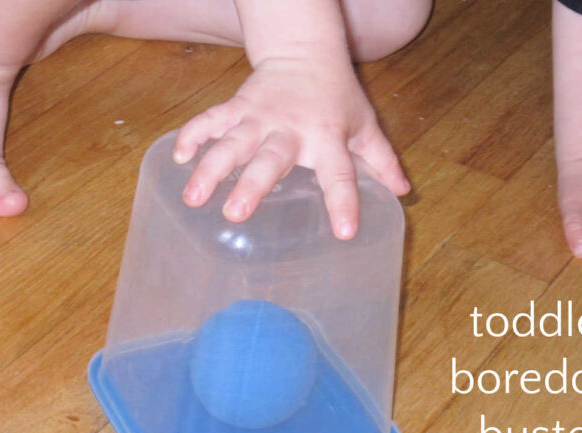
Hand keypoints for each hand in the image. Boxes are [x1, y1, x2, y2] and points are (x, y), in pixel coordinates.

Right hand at [172, 57, 409, 239]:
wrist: (305, 50)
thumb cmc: (338, 95)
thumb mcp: (365, 126)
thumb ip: (383, 161)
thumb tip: (404, 193)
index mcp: (328, 138)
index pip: (340, 175)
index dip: (343, 203)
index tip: (344, 233)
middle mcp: (292, 130)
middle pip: (270, 159)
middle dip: (252, 185)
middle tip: (235, 214)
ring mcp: (260, 117)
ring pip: (232, 142)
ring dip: (210, 168)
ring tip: (192, 197)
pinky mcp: (238, 106)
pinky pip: (210, 120)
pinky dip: (193, 136)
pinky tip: (177, 157)